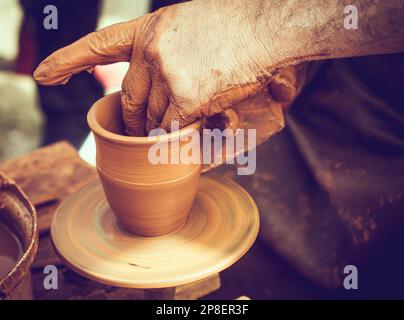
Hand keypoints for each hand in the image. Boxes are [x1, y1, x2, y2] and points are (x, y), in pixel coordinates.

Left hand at [34, 0, 297, 135]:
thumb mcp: (187, 27)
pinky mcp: (185, 101)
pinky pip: (175, 131)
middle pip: (130, 101)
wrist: (268, 29)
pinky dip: (184, 137)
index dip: (68, 62)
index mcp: (148, 30)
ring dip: (166, 130)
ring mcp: (166, 77)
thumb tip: (153, 86)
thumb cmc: (236, 28)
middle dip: (133, 123)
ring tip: (186, 128)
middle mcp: (150, 52)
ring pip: (154, 120)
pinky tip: (197, 131)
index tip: (43, 77)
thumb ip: (164, 53)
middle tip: (139, 135)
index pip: (98, 46)